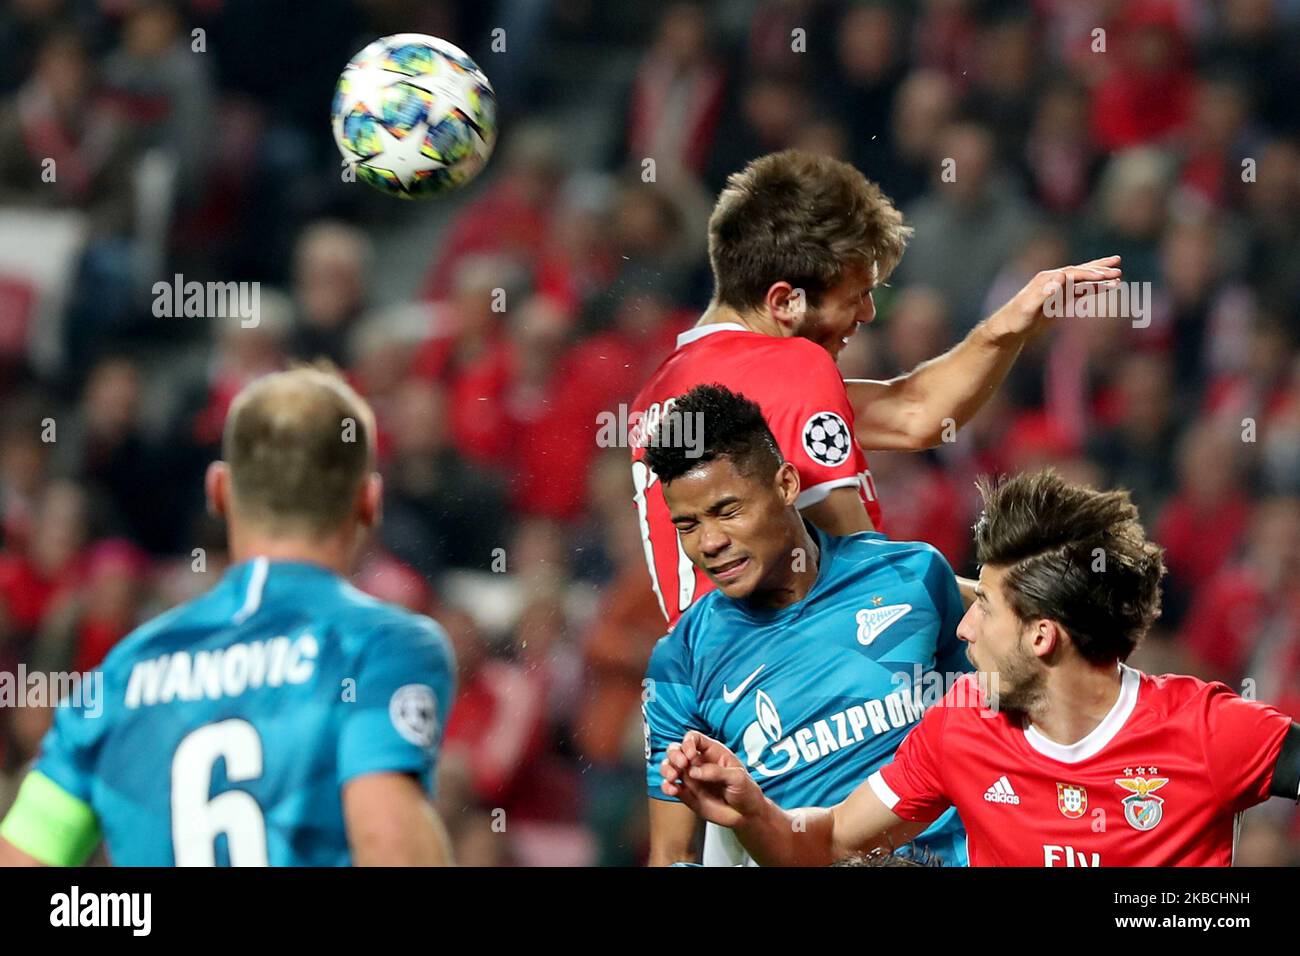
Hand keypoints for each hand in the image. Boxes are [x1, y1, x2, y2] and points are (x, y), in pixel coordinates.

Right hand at [660, 731, 765, 828]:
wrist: (746, 815)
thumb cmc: (746, 791)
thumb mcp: (737, 777)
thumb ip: (716, 772)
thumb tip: (695, 771)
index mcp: (712, 752)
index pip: (694, 738)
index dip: (688, 742)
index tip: (690, 754)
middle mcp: (699, 763)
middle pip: (677, 749)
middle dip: (674, 754)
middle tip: (681, 764)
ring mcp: (691, 778)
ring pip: (670, 766)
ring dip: (666, 769)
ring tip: (673, 777)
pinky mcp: (686, 794)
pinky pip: (670, 787)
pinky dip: (666, 787)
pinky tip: (672, 789)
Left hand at [992, 255, 1122, 338]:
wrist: (1008, 328)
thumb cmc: (1016, 319)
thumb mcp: (1028, 308)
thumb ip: (1043, 294)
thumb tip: (1059, 278)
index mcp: (1046, 280)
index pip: (1072, 274)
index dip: (1088, 274)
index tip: (1105, 276)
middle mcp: (1053, 281)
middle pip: (1080, 271)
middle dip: (1099, 268)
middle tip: (1118, 263)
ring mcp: (1057, 289)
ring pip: (1082, 280)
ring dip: (1100, 277)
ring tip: (1118, 274)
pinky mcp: (1059, 299)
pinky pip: (1080, 291)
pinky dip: (1094, 289)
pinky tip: (1106, 288)